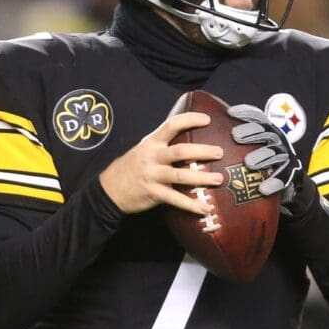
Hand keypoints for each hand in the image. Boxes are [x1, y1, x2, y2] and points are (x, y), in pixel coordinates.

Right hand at [99, 111, 223, 214]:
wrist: (109, 190)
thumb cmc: (131, 167)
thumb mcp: (144, 149)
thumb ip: (163, 145)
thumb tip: (190, 140)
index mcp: (152, 142)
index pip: (171, 125)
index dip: (190, 119)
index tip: (207, 119)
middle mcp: (153, 157)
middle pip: (181, 151)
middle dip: (202, 151)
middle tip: (219, 152)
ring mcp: (153, 175)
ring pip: (181, 176)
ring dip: (202, 178)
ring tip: (219, 179)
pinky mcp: (154, 193)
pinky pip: (176, 199)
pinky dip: (192, 205)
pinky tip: (205, 208)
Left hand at [227, 104, 302, 201]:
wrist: (287, 178)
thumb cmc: (262, 160)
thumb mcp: (251, 145)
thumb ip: (237, 139)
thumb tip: (208, 130)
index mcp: (267, 131)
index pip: (258, 118)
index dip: (246, 113)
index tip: (230, 113)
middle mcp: (277, 141)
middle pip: (266, 133)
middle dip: (251, 133)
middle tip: (235, 136)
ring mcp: (284, 156)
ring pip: (274, 155)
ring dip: (262, 157)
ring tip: (249, 163)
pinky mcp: (289, 174)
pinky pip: (282, 178)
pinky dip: (273, 182)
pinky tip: (263, 189)